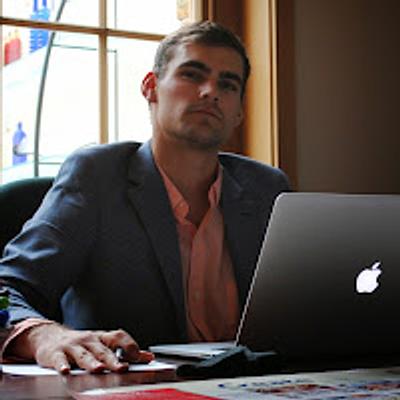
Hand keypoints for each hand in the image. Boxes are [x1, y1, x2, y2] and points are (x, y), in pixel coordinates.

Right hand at [9, 322, 153, 373]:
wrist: (50, 337)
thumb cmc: (82, 344)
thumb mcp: (103, 344)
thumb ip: (125, 351)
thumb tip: (148, 357)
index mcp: (102, 338)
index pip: (119, 337)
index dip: (129, 345)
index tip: (138, 356)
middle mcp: (89, 340)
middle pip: (103, 350)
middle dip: (113, 360)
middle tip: (123, 368)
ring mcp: (72, 346)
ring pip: (84, 355)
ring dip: (92, 362)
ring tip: (99, 369)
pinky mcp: (56, 354)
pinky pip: (60, 360)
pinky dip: (63, 365)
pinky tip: (66, 371)